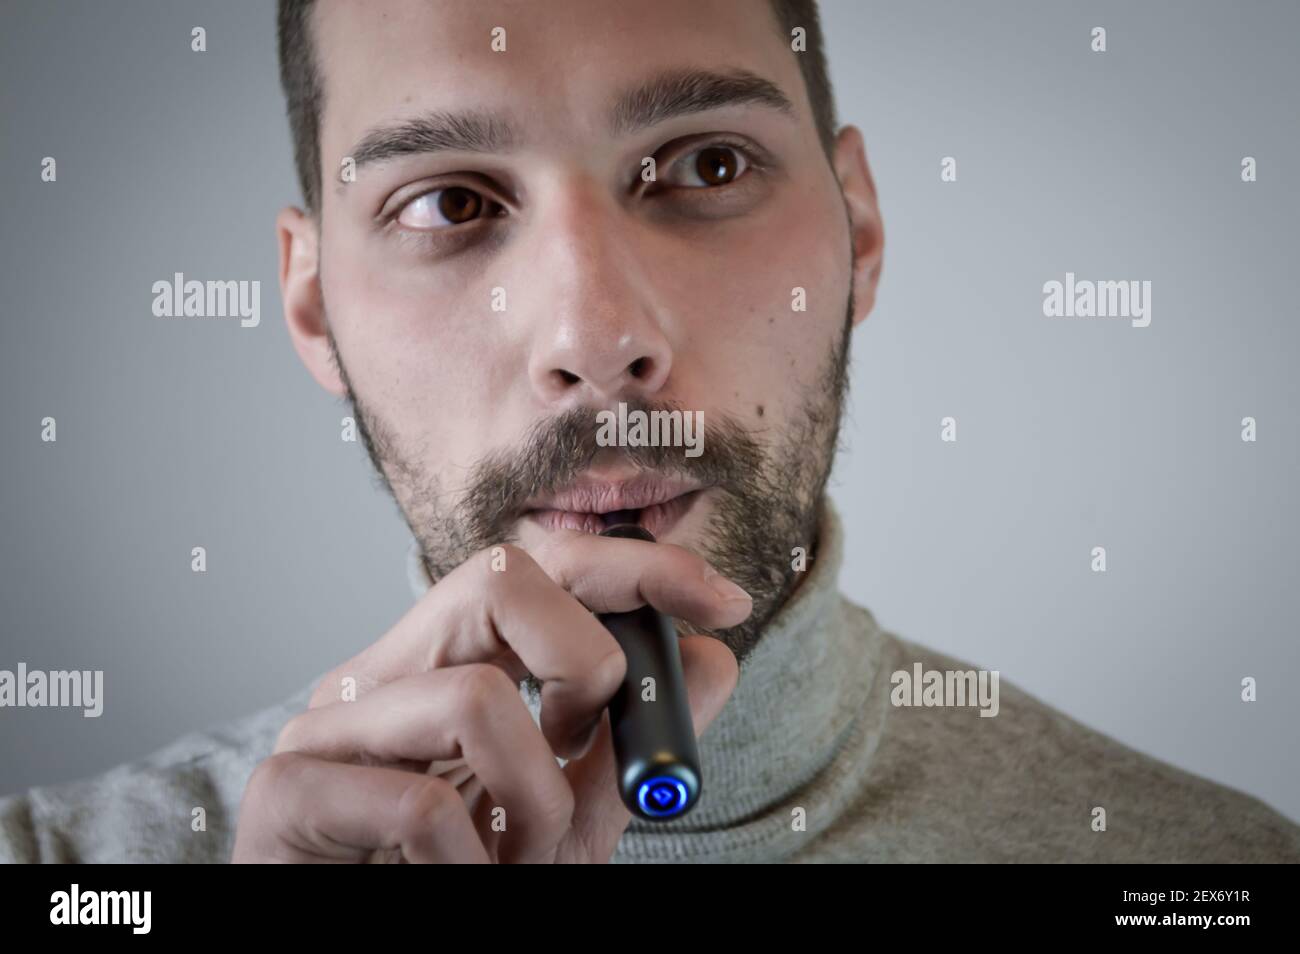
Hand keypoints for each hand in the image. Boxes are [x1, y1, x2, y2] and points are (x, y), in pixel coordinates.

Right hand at [231, 533, 748, 861]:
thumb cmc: (455, 881)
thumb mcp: (566, 813)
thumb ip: (629, 744)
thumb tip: (712, 657)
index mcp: (441, 666)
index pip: (539, 568)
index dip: (637, 567)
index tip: (725, 602)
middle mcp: (382, 676)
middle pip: (499, 575)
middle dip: (587, 661)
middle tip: (586, 743)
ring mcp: (325, 728)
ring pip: (475, 699)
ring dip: (535, 800)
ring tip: (514, 859)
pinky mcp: (284, 796)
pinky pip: (420, 807)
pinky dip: (469, 864)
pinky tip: (454, 881)